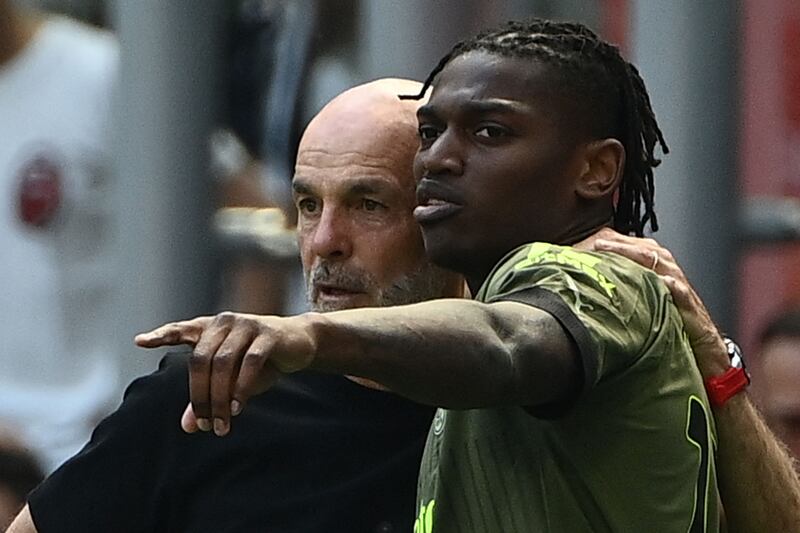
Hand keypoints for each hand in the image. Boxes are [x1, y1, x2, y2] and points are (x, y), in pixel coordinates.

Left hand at [135, 312, 315, 435]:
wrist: (300, 342)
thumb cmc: (261, 359)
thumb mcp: (232, 379)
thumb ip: (208, 397)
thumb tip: (188, 426)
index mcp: (210, 329)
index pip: (181, 330)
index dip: (162, 335)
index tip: (140, 342)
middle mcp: (224, 322)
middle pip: (200, 361)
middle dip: (200, 397)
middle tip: (204, 425)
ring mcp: (246, 326)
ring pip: (223, 364)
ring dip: (220, 398)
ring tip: (222, 424)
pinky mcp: (268, 334)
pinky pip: (250, 363)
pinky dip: (242, 387)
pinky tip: (238, 407)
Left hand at [576, 228, 729, 377]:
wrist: (701, 342)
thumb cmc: (670, 319)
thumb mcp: (645, 300)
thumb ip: (627, 288)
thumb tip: (595, 284)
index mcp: (658, 268)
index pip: (635, 248)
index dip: (613, 243)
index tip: (589, 243)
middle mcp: (669, 272)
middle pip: (645, 250)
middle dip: (621, 245)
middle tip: (599, 244)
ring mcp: (680, 287)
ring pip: (661, 263)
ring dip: (640, 257)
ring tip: (619, 253)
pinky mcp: (690, 306)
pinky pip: (681, 292)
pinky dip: (672, 284)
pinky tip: (662, 280)